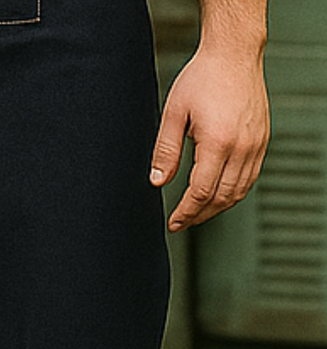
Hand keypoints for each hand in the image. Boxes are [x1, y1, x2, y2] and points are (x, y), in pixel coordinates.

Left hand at [150, 47, 269, 231]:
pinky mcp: (262, 141)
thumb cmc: (203, 78)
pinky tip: (217, 196)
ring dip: (216, 208)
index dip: (185, 213)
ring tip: (196, 214)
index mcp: (218, 142)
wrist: (234, 54)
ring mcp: (255, 145)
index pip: (200, 192)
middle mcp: (242, 147)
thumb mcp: (173, 114)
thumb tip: (157, 182)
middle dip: (199, 216)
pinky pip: (250, 178)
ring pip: (238, 192)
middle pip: (221, 198)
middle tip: (181, 223)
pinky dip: (233, 194)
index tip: (173, 223)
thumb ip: (165, 152)